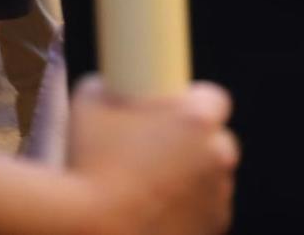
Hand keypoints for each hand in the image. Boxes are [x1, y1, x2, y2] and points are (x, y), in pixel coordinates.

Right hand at [64, 76, 238, 234]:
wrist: (83, 230)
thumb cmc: (83, 166)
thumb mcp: (87, 108)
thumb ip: (105, 89)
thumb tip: (105, 83)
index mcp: (199, 119)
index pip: (213, 98)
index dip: (192, 104)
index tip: (172, 113)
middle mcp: (220, 154)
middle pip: (216, 142)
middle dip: (193, 147)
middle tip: (155, 156)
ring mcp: (219, 195)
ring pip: (211, 181)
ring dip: (191, 183)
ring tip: (150, 192)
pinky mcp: (212, 229)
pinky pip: (206, 216)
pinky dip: (188, 216)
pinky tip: (159, 217)